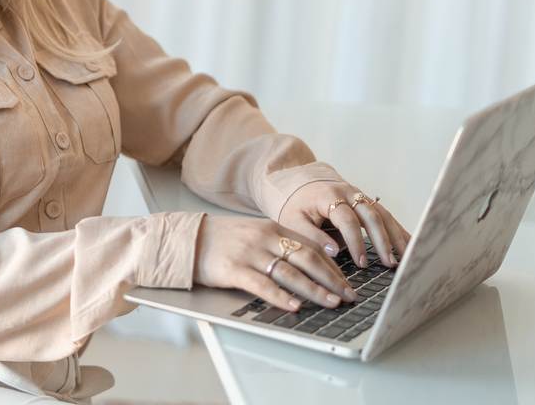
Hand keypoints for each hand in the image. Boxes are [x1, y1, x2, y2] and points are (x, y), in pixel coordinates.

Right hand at [193, 215, 357, 311]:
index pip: (310, 245)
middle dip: (332, 279)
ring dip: (314, 290)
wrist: (187, 238)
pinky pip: (262, 285)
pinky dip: (280, 297)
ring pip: (290, 273)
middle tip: (348, 295)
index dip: (332, 265)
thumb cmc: (222, 239)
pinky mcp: (233, 270)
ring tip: (331, 302)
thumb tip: (310, 262)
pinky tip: (294, 306)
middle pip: (306, 258)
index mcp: (271, 228)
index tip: (347, 280)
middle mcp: (263, 238)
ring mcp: (248, 254)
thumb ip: (278, 243)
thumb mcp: (253, 233)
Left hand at [278, 182, 411, 268]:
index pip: (347, 220)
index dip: (356, 242)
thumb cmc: (294, 206)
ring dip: (395, 236)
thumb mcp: (292, 221)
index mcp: (328, 196)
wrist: (297, 185)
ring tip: (405, 256)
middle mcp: (348, 192)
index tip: (362, 263)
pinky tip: (409, 243)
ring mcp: (359, 195)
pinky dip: (397, 229)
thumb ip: (311, 236)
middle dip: (382, 241)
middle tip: (389, 263)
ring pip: (382, 214)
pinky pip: (385, 214)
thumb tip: (334, 252)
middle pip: (371, 216)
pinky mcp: (365, 201)